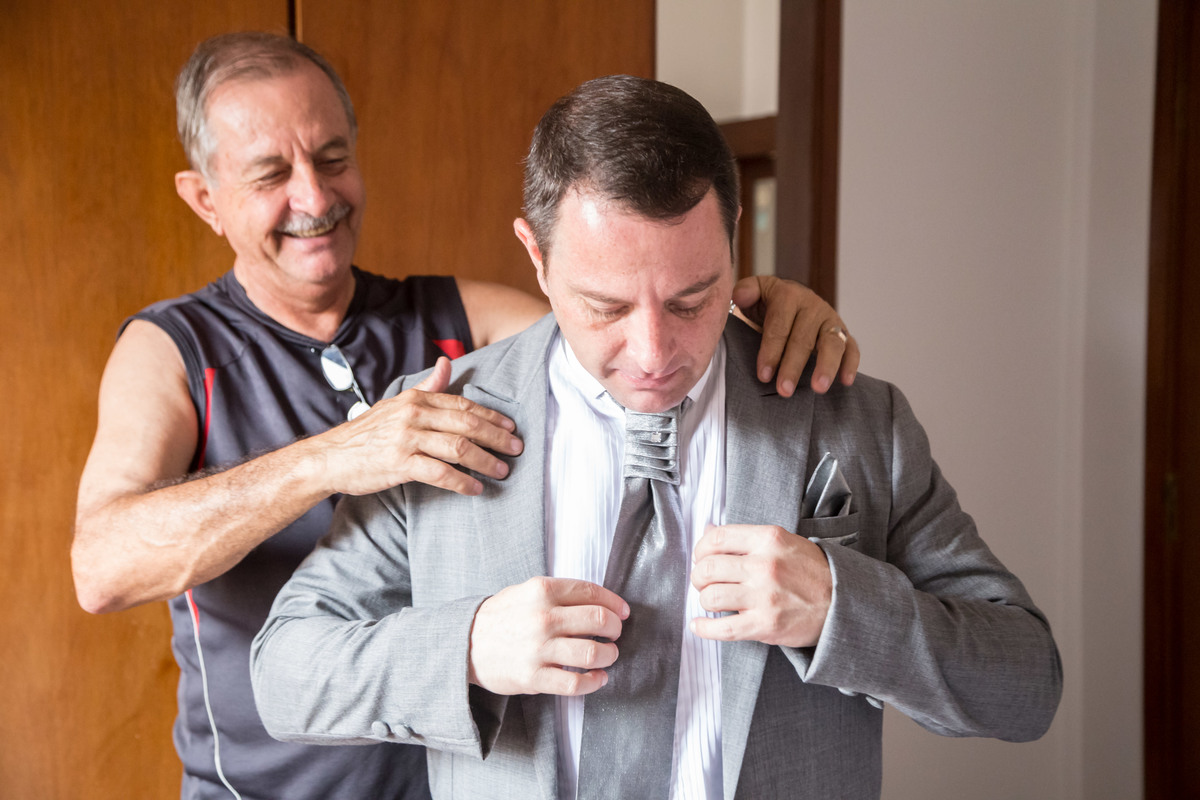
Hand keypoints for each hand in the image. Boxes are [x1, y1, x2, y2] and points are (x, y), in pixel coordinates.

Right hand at [318, 357, 523, 495]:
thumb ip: (425, 387)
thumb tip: (446, 363)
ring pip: (459, 447)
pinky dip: (462, 482)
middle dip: (496, 437)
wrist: (330, 458)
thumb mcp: (395, 404)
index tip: (511, 427)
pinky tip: (475, 489)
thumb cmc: (365, 434)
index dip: (491, 416)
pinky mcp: (399, 464)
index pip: (463, 404)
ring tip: (502, 470)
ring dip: (486, 460)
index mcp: (415, 400)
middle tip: (517, 449)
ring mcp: (406, 439)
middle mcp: (413, 415)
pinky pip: (439, 473)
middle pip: (467, 423)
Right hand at [468, 577, 628, 695]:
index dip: (614, 603)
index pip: (591, 593)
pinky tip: (598, 678)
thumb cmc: (500, 617)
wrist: (464, 644)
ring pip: (593, 653)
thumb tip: (601, 603)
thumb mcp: (525, 591)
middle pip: (599, 620)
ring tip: (608, 655)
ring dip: (609, 655)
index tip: (622, 612)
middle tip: (615, 634)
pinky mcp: (533, 677)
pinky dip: (594, 681)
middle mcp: (542, 617)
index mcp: (542, 590)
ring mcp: (538, 649)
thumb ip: (559, 594)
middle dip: (615, 629)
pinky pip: (576, 683)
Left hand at [690, 523, 831, 647]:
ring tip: (711, 601)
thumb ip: (745, 538)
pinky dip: (705, 629)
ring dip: (704, 600)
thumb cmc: (811, 572)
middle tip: (703, 582)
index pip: (717, 538)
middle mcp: (765, 565)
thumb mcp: (783, 542)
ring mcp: (764, 596)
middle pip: (708, 569)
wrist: (842, 603)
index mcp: (768, 539)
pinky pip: (723, 629)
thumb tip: (708, 529)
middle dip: (699, 577)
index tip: (701, 557)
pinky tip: (699, 626)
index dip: (701, 549)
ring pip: (711, 597)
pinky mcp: (765, 625)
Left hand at [732, 276, 859, 396]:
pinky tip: (846, 382)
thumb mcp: (754, 294)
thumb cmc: (767, 304)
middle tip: (784, 390)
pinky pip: (852, 348)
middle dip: (793, 366)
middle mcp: (813, 306)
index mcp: (788, 295)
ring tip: (817, 388)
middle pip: (803, 339)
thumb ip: (745, 292)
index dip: (771, 351)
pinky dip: (851, 364)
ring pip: (832, 343)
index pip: (779, 326)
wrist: (788, 301)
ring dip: (826, 366)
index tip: (763, 376)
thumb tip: (739, 296)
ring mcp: (831, 319)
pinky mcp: (844, 332)